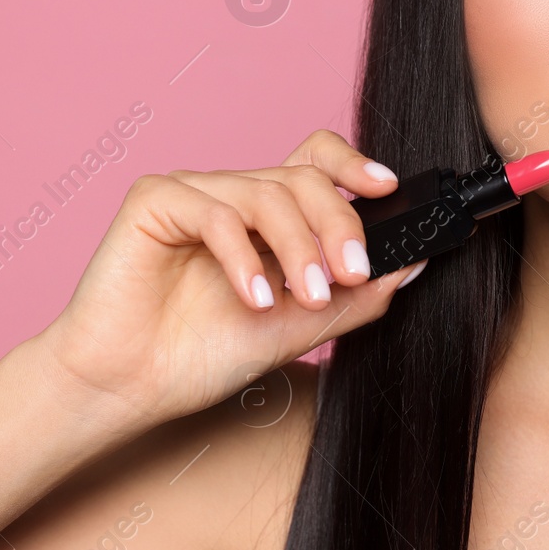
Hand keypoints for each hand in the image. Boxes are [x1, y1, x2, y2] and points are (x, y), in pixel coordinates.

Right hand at [33, 129, 424, 428]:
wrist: (131, 389)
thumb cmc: (205, 356)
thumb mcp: (302, 328)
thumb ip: (358, 296)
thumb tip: (417, 261)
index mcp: (269, 217)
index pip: (317, 160)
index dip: (355, 163)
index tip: (388, 188)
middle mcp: (235, 196)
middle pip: (303, 178)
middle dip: (339, 224)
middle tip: (353, 273)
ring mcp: (195, 193)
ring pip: (267, 192)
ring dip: (299, 247)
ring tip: (307, 298)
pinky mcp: (155, 201)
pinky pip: (215, 212)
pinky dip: (243, 257)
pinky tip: (255, 300)